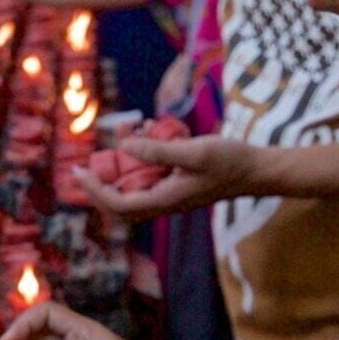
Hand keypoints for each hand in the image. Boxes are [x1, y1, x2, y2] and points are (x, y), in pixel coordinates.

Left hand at [90, 131, 265, 217]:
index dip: (95, 191)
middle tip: (82, 169)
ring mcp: (173, 195)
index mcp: (165, 199)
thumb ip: (157, 150)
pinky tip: (145, 133)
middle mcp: (165, 202)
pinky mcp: (180, 185)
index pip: (119, 205)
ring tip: (118, 141)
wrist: (259, 170)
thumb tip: (124, 144)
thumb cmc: (230, 161)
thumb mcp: (193, 151)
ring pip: (134, 191)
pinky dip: (141, 160)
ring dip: (121, 170)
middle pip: (120, 205)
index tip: (79, 172)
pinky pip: (151, 178)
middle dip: (99, 188)